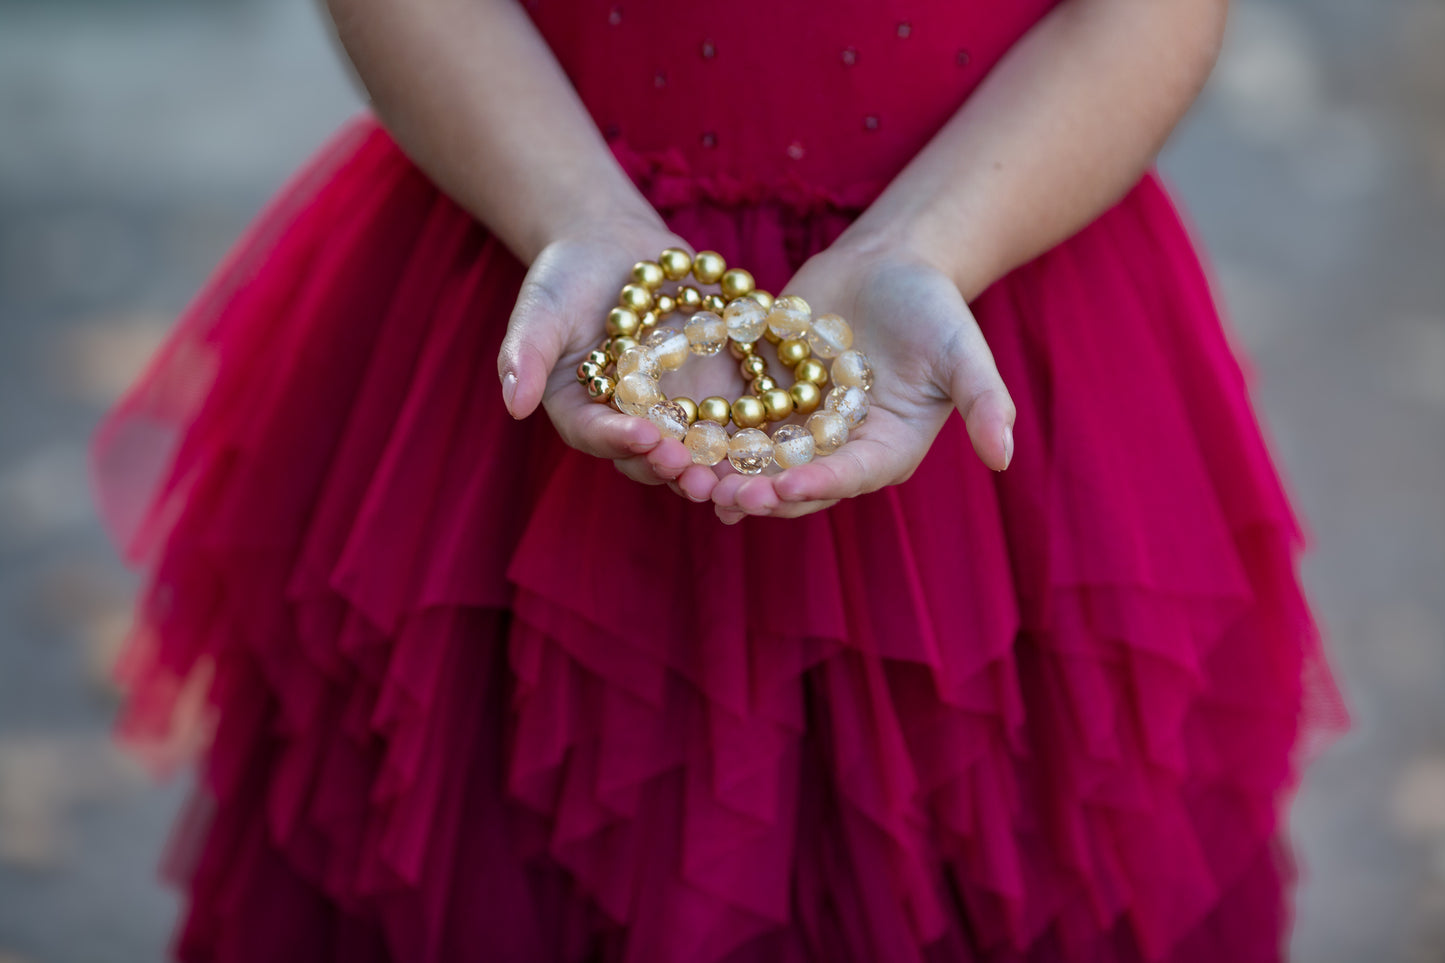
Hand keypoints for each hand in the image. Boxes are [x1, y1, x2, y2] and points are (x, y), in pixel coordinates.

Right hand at [496, 213, 727, 500]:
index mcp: (581, 412)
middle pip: (648, 458)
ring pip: (695, 451)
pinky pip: (733, 422)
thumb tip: (514, 404)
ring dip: (715, 467)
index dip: (618, 440)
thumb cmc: (565, 277)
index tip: (640, 436)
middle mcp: (628, 424)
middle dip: (671, 467)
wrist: (613, 248)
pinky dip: (752, 436)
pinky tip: (775, 443)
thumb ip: (525, 354)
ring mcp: (673, 414)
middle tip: (692, 471)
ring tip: (735, 476)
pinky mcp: (712, 396)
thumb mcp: (541, 308)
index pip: (596, 435)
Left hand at [710, 243, 1015, 522]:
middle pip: (795, 484)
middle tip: (723, 496)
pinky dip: (703, 436)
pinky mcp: (766, 404)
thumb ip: (985, 402)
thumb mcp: (963, 349)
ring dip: (722, 474)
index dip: (818, 486)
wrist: (887, 264)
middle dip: (760, 493)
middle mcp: (838, 452)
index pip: (850, 478)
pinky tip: (667, 437)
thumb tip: (1006, 459)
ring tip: (687, 478)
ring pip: (755, 463)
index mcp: (886, 452)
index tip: (785, 488)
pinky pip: (730, 426)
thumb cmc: (933, 307)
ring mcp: (798, 431)